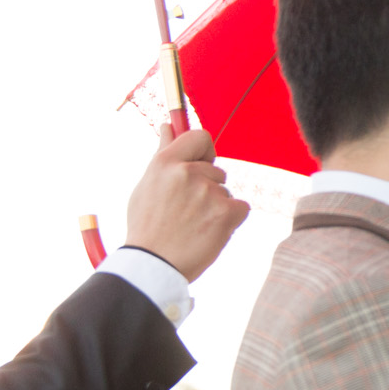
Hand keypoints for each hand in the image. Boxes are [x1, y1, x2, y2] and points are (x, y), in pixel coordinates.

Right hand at [125, 125, 249, 281]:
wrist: (154, 264)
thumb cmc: (148, 225)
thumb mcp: (148, 185)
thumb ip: (164, 154)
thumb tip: (168, 125)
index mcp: (165, 163)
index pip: (199, 137)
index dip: (204, 150)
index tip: (201, 162)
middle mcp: (187, 173)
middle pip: (216, 170)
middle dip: (207, 188)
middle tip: (186, 211)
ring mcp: (208, 192)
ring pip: (225, 192)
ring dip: (216, 206)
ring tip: (192, 225)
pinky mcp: (226, 212)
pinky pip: (240, 207)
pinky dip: (230, 220)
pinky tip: (209, 231)